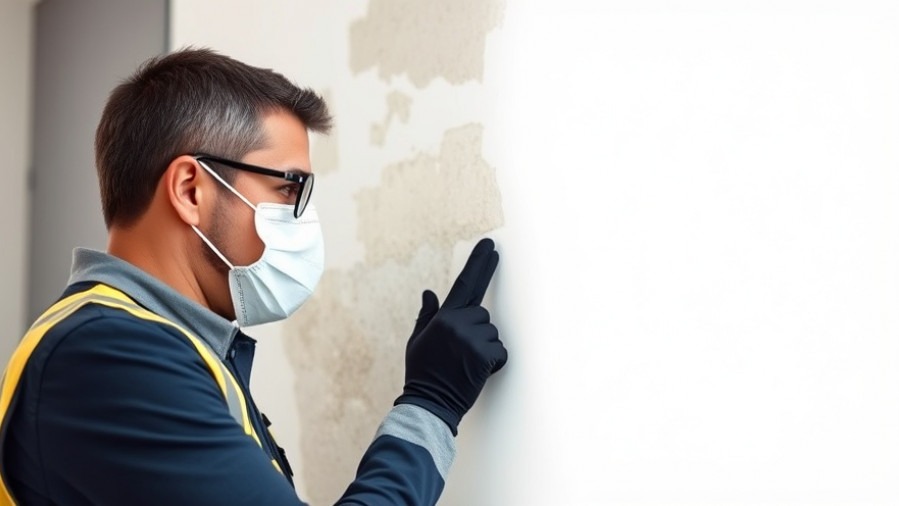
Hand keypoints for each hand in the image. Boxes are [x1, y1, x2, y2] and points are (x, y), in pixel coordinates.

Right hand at [394, 238, 507, 434]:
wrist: (428, 404)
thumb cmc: (422, 374)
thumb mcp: (417, 341)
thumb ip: (427, 315)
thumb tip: (429, 292)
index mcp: (442, 317)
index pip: (465, 283)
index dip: (480, 263)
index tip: (491, 246)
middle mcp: (458, 322)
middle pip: (483, 315)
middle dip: (477, 331)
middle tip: (460, 353)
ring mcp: (472, 338)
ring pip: (493, 333)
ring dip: (485, 348)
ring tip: (465, 365)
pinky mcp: (485, 354)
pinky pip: (501, 352)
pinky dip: (494, 363)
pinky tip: (475, 372)